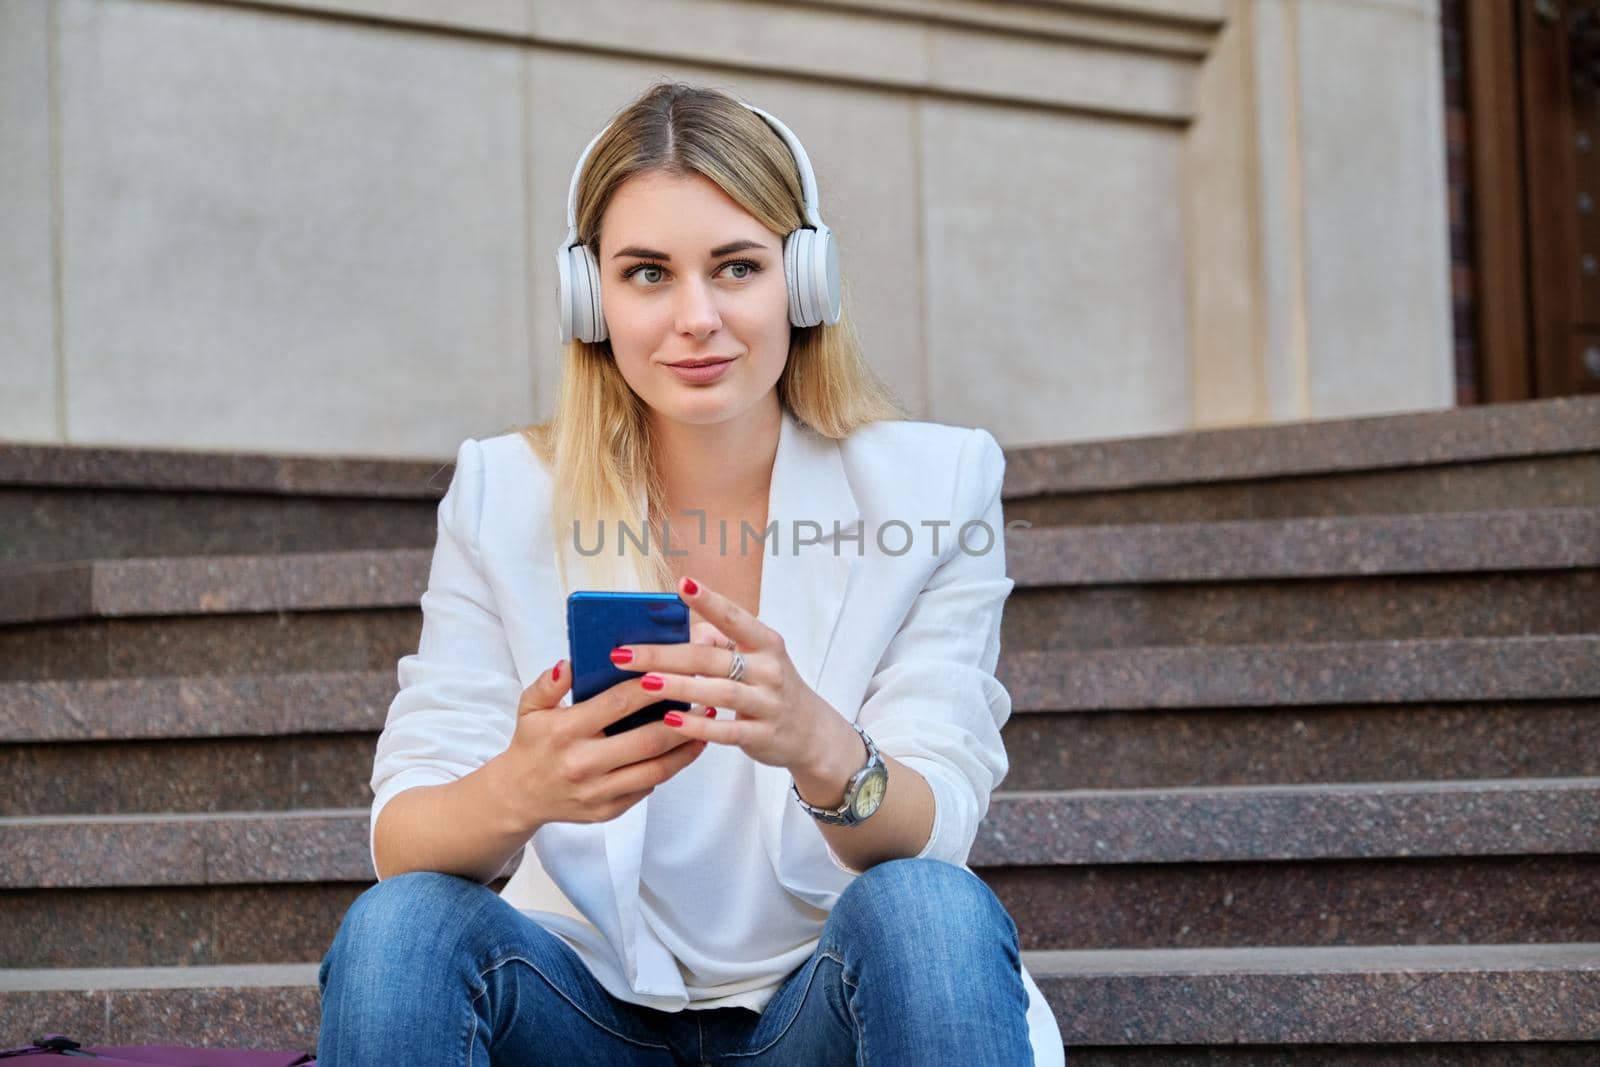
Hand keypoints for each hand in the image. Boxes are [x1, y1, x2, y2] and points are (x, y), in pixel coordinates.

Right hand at [493, 657, 706, 830]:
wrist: (519, 796)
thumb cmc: (532, 743)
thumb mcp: (530, 708)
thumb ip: (549, 683)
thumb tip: (570, 663)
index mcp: (565, 731)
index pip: (619, 704)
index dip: (652, 687)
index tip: (678, 671)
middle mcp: (583, 764)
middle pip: (647, 740)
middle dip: (682, 719)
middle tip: (705, 699)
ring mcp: (597, 792)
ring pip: (656, 769)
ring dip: (686, 747)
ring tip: (706, 724)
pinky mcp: (608, 811)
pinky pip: (648, 788)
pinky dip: (671, 768)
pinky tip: (686, 749)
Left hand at [608, 575, 849, 777]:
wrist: (810, 732)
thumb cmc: (769, 686)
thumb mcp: (755, 658)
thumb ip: (718, 643)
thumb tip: (677, 634)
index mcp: (765, 642)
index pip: (734, 616)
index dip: (709, 600)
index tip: (681, 583)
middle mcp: (769, 669)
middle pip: (711, 658)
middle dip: (665, 655)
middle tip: (624, 653)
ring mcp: (767, 703)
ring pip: (719, 693)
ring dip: (679, 687)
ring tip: (644, 683)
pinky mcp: (762, 735)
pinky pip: (726, 731)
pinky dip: (697, 726)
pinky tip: (670, 721)